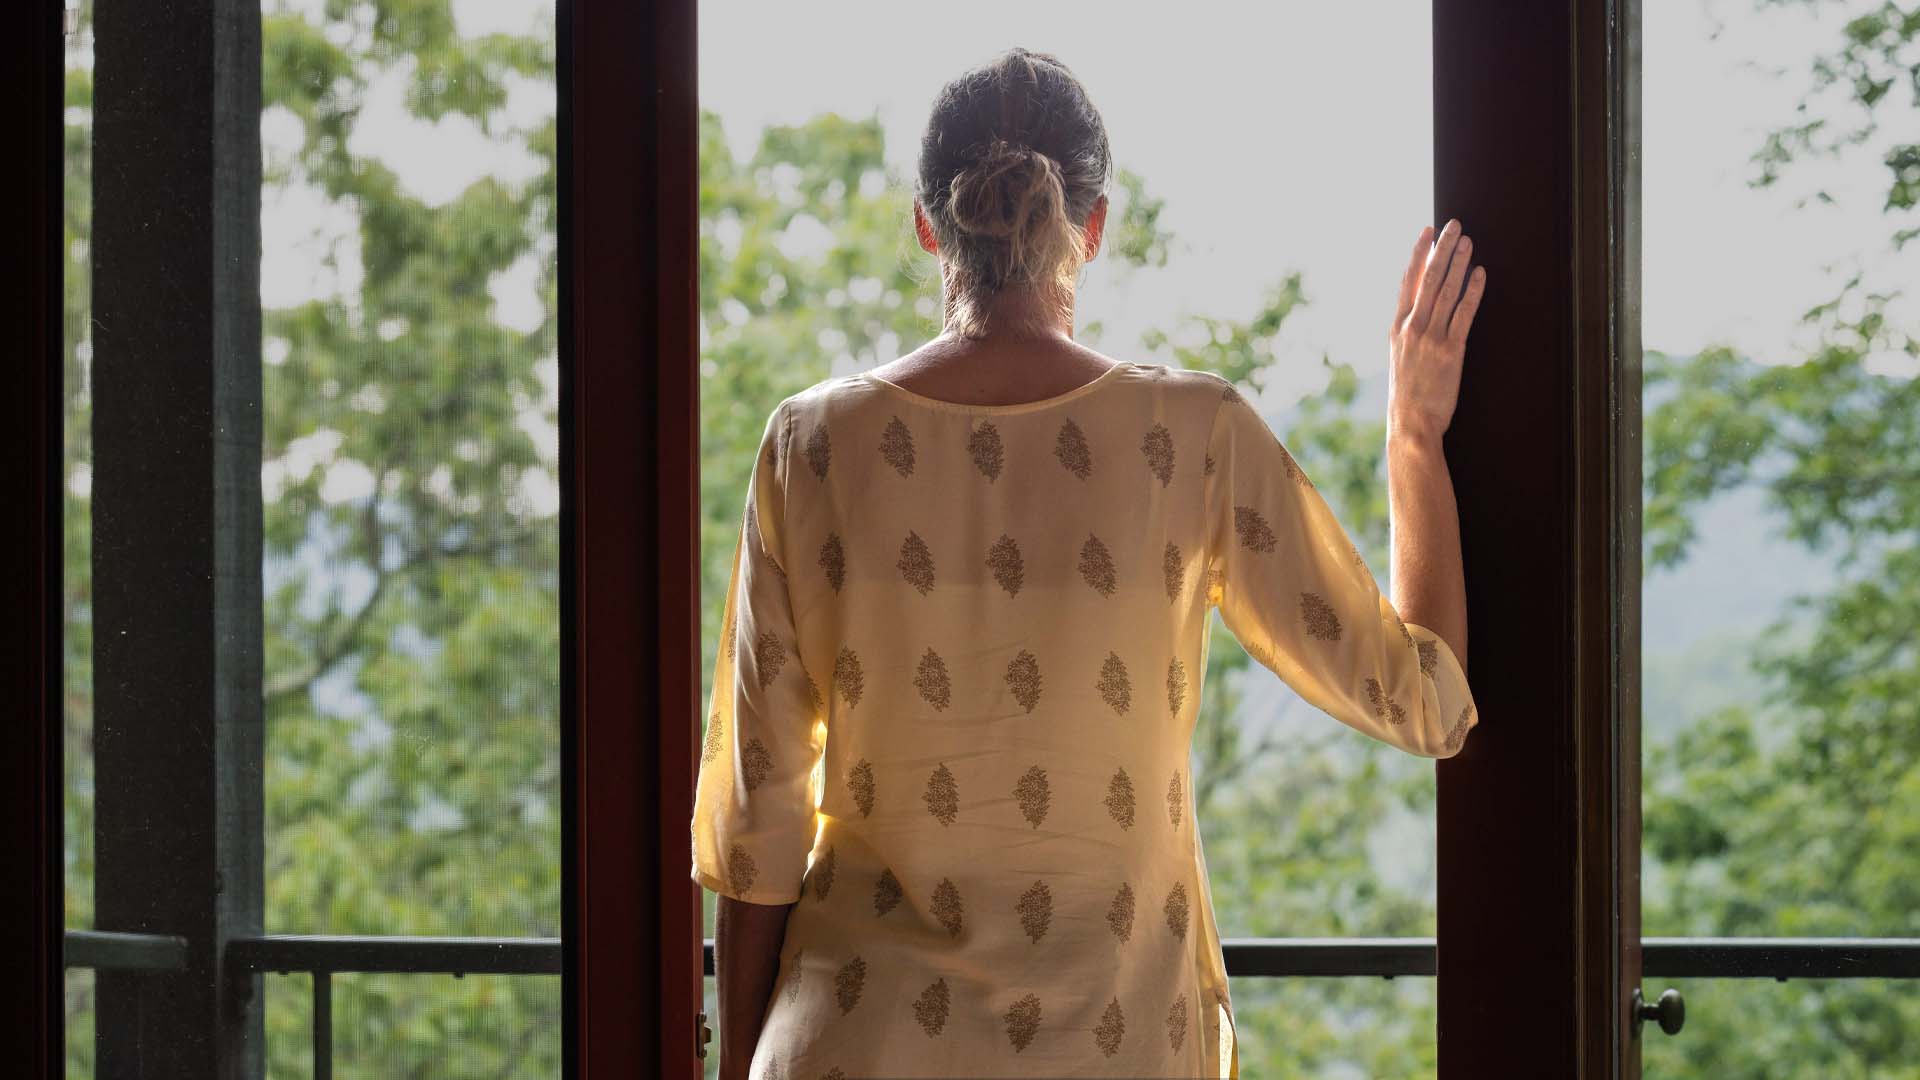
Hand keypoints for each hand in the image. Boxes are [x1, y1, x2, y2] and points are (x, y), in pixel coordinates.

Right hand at [1388, 219, 1485, 442]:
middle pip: (1428, 279)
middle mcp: (1412, 328)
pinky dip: (1472, 292)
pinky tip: (1480, 273)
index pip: (1407, 282)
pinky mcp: (1451, 351)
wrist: (1411, 424)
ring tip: (1468, 241)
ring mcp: (1430, 338)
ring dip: (1458, 263)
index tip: (1426, 231)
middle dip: (1441, 249)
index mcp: (1397, 329)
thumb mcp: (1399, 360)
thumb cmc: (1406, 396)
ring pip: (1446, 292)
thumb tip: (1419, 316)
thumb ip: (1409, 335)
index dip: (1417, 254)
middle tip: (1453, 225)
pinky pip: (1463, 314)